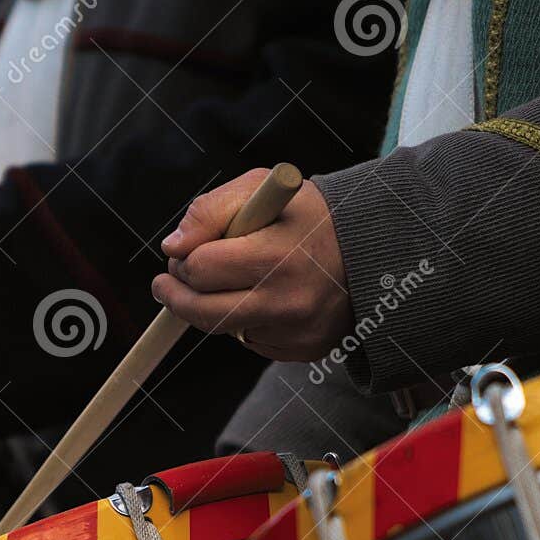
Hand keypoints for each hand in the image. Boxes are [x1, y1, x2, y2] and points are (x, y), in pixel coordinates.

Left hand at [153, 170, 350, 360]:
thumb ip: (212, 209)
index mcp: (278, 255)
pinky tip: (261, 298)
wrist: (372, 249)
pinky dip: (244, 321)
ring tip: (211, 285)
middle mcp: (288, 300)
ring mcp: (296, 331)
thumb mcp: (264, 189)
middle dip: (176, 294)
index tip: (181, 255)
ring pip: (222, 329)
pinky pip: (252, 341)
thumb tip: (173, 246)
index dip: (183, 261)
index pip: (201, 268)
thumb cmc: (309, 216)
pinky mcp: (302, 349)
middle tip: (167, 283)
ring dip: (206, 308)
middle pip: (203, 311)